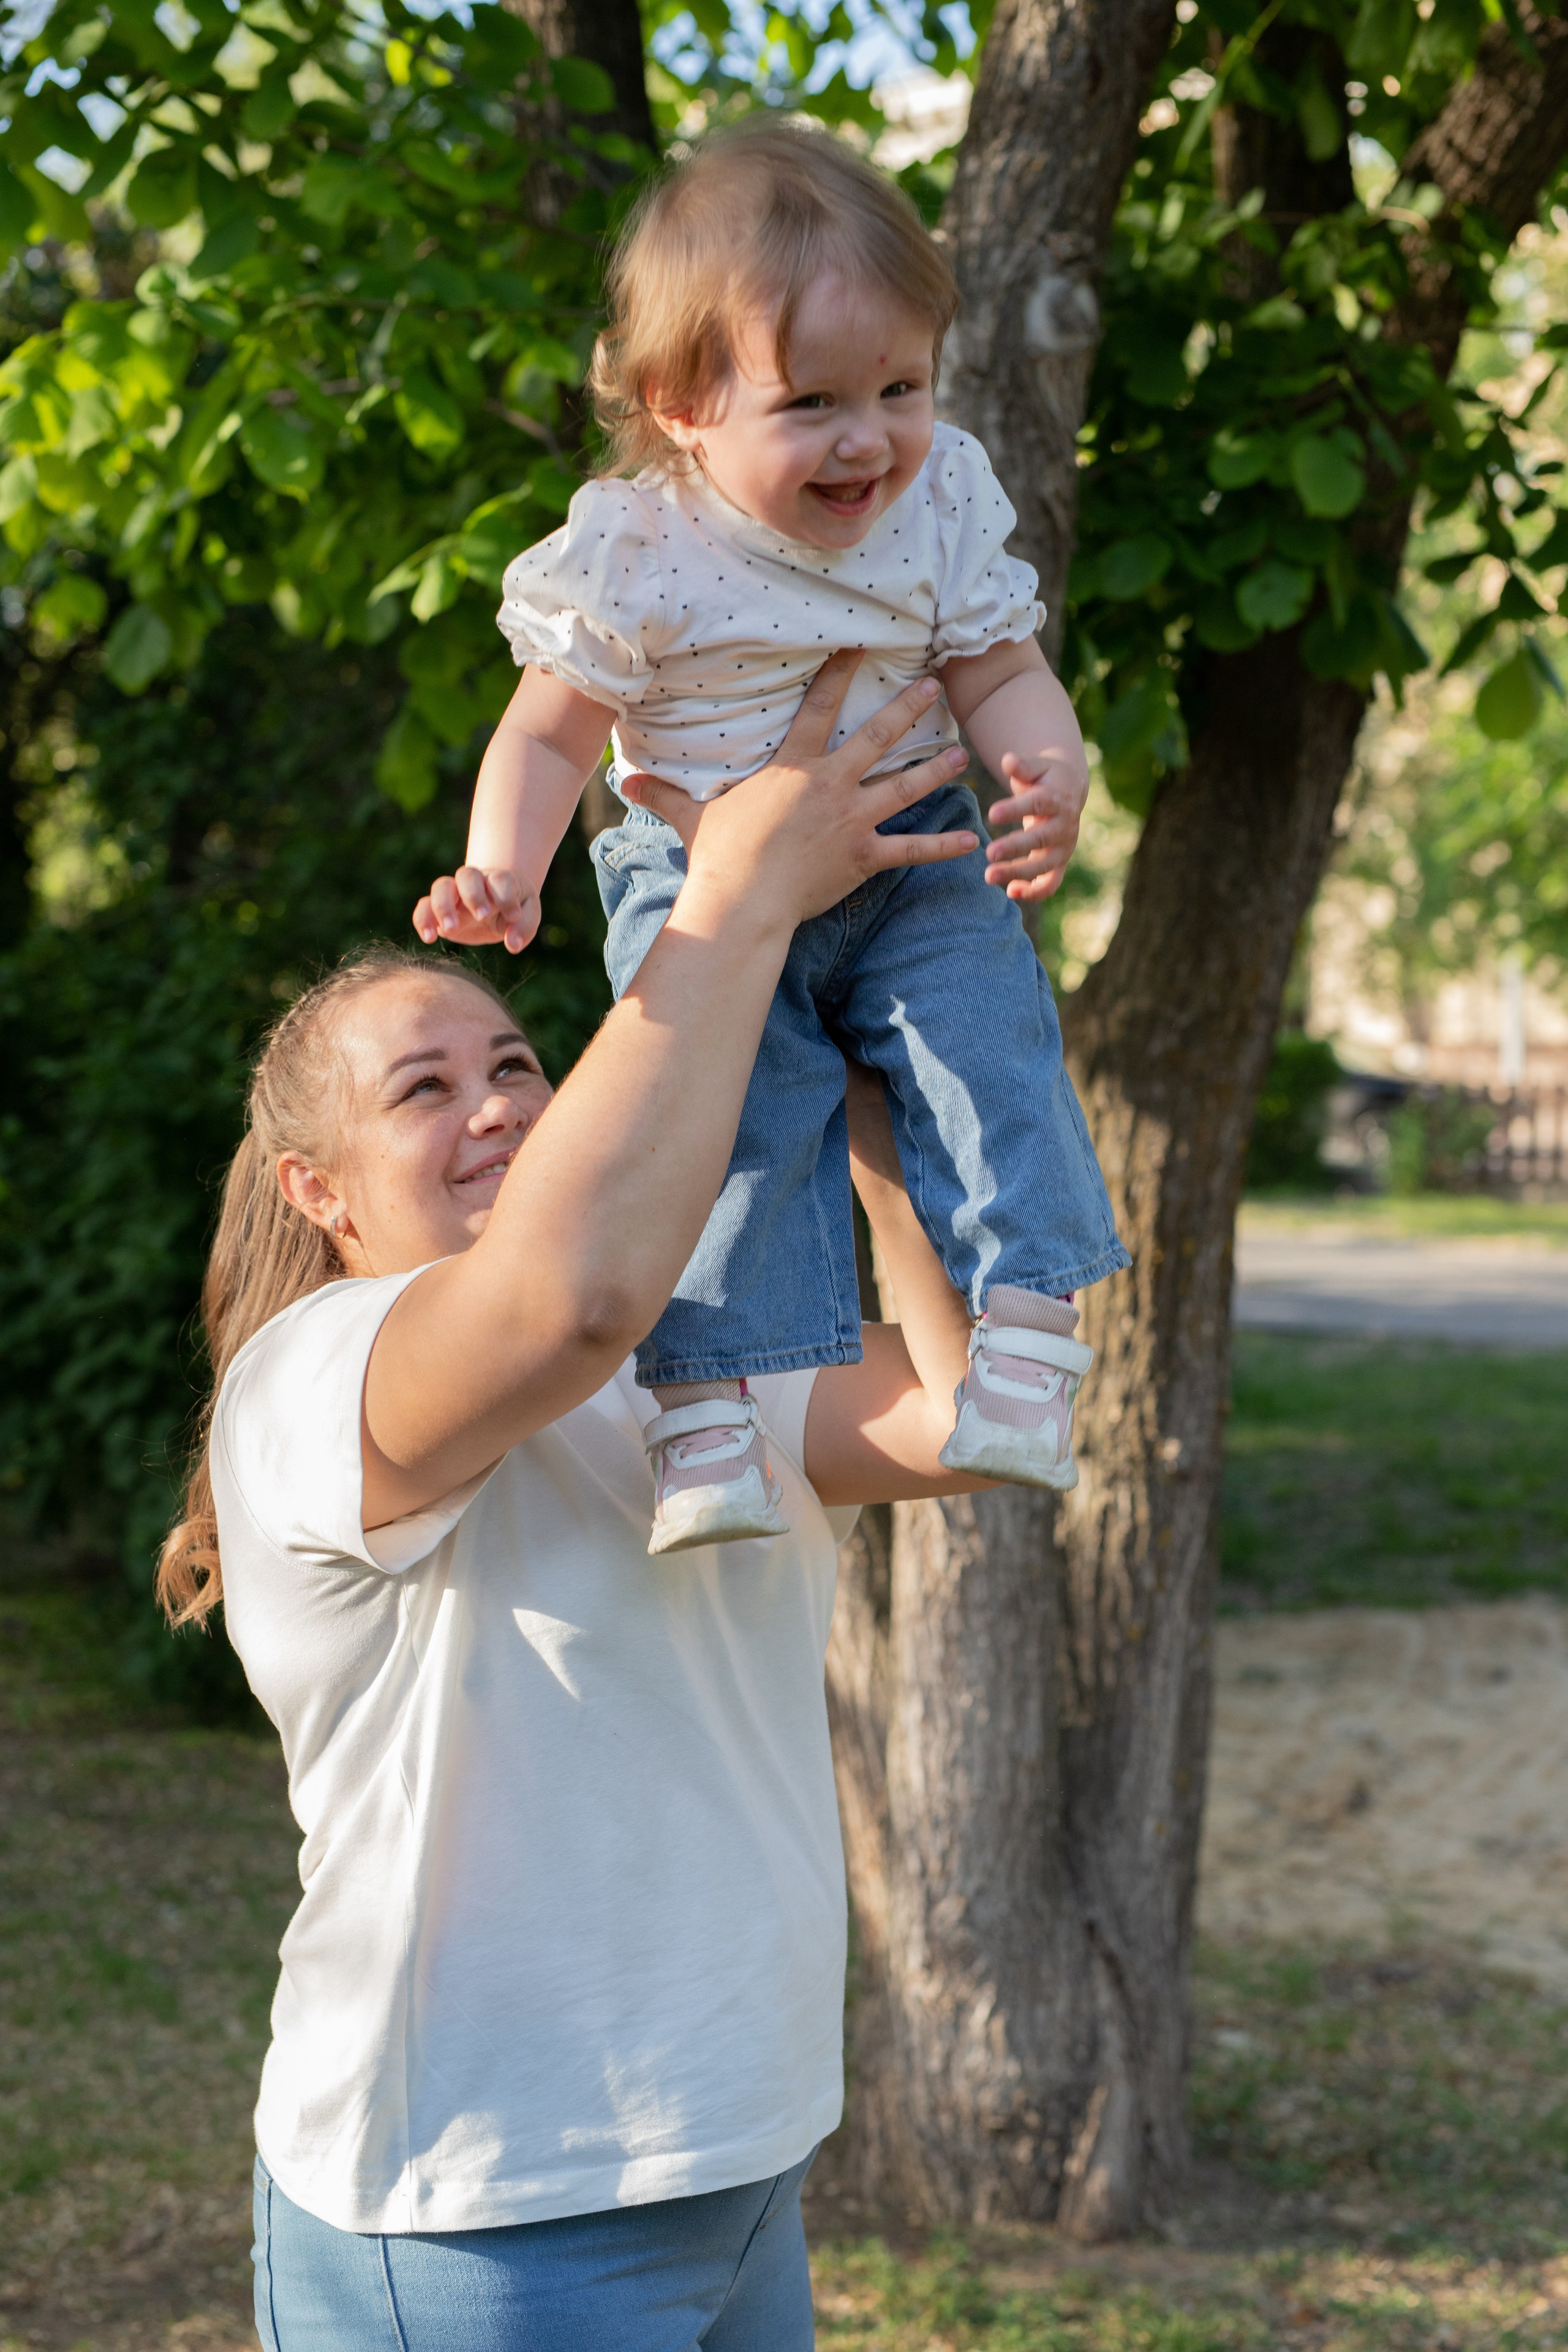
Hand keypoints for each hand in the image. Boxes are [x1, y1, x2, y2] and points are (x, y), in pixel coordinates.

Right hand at [412, 866, 540, 954]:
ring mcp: (454, 893)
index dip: (506, 896)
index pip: (500, 880)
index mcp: (499, 880)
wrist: (497, 906)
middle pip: (466, 875)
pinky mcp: (439, 908)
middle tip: (482, 917)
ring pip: (441, 886)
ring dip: (444, 906)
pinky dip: (423, 919)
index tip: (514, 916)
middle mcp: (474, 882)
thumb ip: (524, 928)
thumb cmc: (515, 908)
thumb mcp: (528, 915)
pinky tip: (429, 938)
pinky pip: (424, 906)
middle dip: (473, 895)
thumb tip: (513, 945)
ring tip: (451, 929)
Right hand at [620, 651, 975, 933]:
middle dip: (909, 707)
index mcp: (793, 766)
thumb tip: (622, 784)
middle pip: (878, 736)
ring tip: (962, 754)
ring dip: (936, 769)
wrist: (742, 900)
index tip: (860, 648)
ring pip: (904, 785)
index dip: (840, 674)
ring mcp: (852, 819)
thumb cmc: (718, 858)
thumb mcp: (691, 818)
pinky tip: (970, 841)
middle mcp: (829, 784)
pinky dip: (942, 847)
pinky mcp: (864, 857)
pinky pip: (911, 850)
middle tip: (935, 686)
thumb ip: (665, 795)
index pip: (819, 707)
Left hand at [983, 753, 1088, 902]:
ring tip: (989, 876)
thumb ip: (1022, 765)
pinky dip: (1034, 892)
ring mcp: (1063, 847)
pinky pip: (1050, 883)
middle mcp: (1064, 825)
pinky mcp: (1059, 863)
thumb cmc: (1044, 777)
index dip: (1015, 809)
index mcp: (1057, 798)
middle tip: (989, 853)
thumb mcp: (1036, 766)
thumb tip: (1008, 760)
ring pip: (1044, 865)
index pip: (1037, 803)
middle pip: (1041, 839)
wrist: (1067, 791)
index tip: (991, 813)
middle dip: (1015, 847)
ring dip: (1018, 873)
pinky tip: (1010, 892)